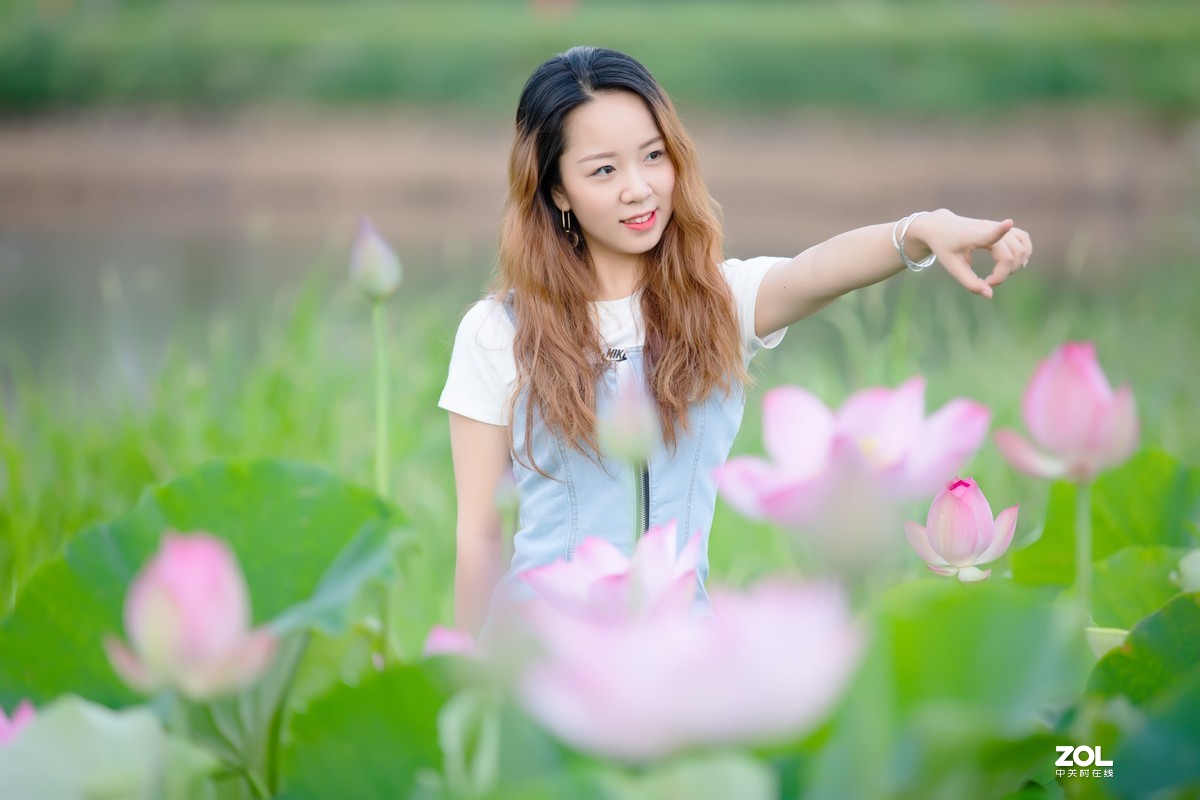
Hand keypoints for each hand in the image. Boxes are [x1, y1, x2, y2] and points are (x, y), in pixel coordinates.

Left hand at [906, 209, 1032, 299]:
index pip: (987, 234)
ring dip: (1016, 265)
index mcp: (971, 236)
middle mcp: (988, 227)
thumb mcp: (952, 267)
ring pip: (1021, 247)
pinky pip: (1024, 238)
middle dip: (1003, 274)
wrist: (942, 226)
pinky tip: (1017, 264)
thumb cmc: (946, 248)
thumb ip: (970, 283)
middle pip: (1010, 255)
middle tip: (987, 282)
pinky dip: (1025, 252)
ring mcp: (997, 225)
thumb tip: (990, 295)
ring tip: (998, 273)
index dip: (999, 230)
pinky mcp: (1003, 227)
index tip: (1008, 223)